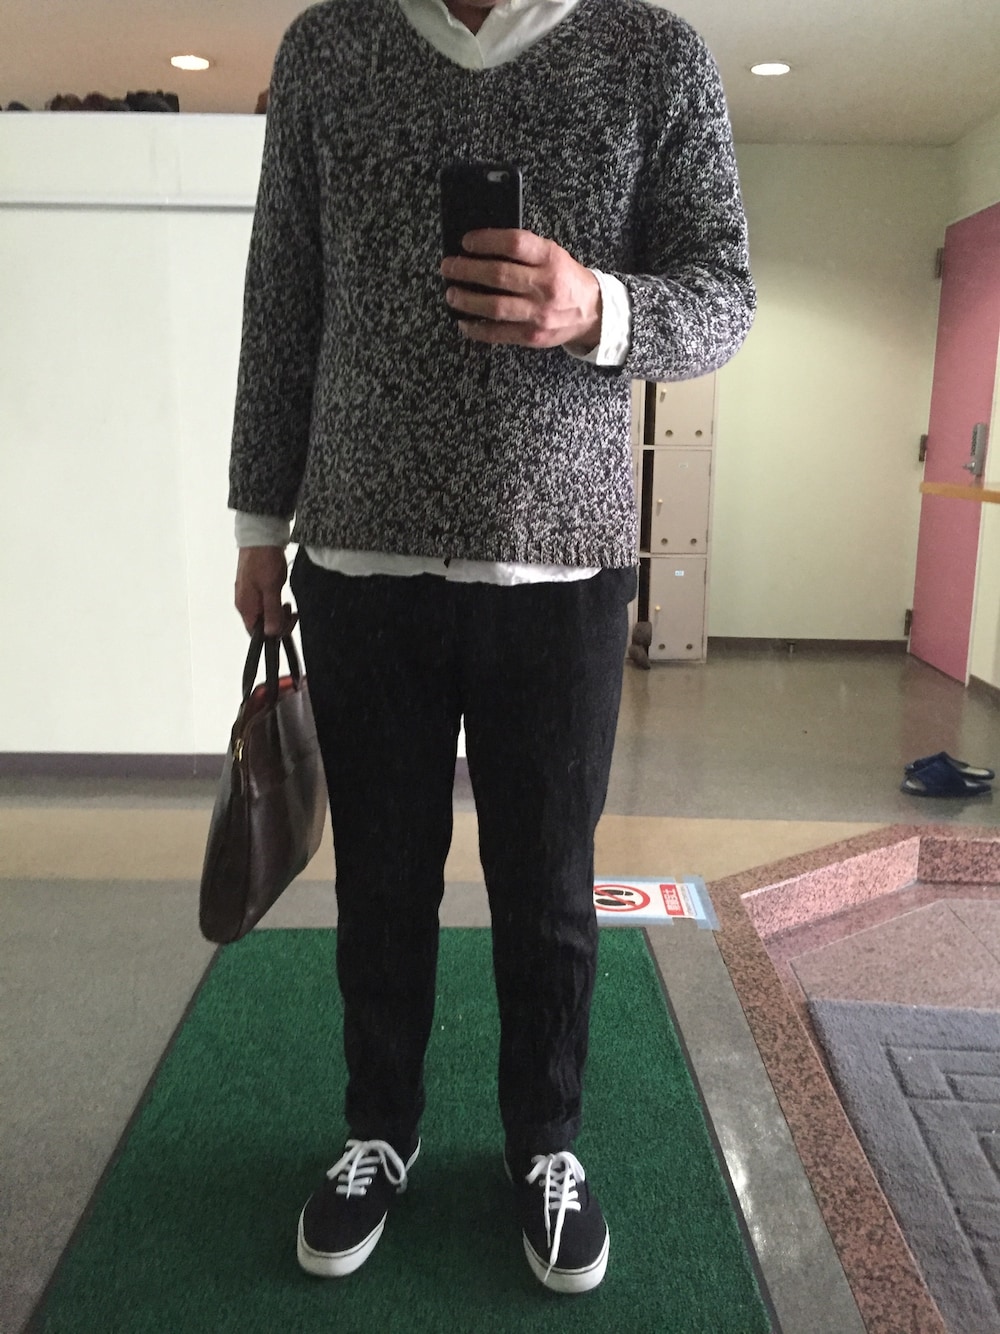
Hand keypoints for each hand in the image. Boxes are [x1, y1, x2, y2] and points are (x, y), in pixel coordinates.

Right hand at [235, 546, 291, 636]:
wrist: (260, 536)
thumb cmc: (263, 560)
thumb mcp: (271, 588)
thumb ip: (271, 612)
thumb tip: (271, 633)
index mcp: (245, 606)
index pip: (256, 633)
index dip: (272, 633)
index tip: (286, 624)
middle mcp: (244, 603)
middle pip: (261, 624)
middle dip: (278, 622)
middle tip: (291, 612)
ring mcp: (248, 594)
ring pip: (264, 613)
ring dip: (277, 612)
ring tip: (288, 605)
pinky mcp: (254, 586)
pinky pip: (264, 602)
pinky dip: (275, 603)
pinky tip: (282, 596)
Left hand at [440, 230, 602, 351]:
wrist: (592, 312)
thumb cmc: (565, 279)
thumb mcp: (553, 255)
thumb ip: (524, 250)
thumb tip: (481, 247)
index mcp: (550, 258)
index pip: (514, 243)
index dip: (486, 240)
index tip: (466, 242)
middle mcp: (545, 285)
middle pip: (499, 275)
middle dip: (467, 270)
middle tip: (448, 267)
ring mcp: (538, 313)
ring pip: (495, 306)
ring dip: (467, 300)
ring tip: (452, 294)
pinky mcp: (532, 336)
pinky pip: (498, 334)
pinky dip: (477, 329)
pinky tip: (464, 323)